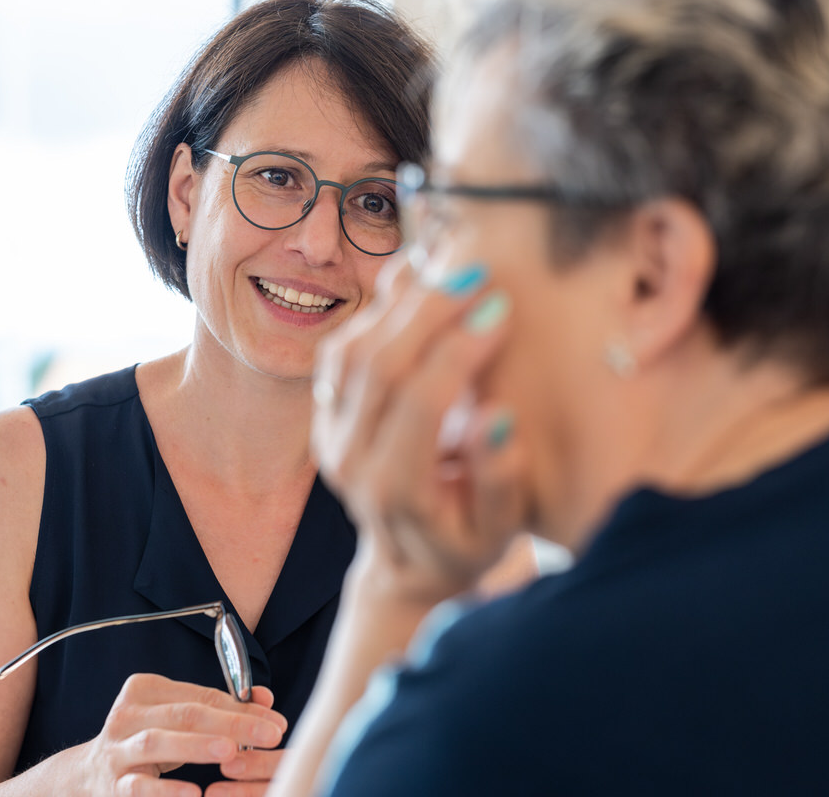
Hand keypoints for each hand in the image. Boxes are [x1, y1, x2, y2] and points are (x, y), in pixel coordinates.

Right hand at [77, 673, 286, 795]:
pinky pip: (139, 786)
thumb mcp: (178, 719)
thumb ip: (220, 707)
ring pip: (157, 743)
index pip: (202, 696)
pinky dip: (166, 790)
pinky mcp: (113, 785)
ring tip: (231, 751)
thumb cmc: (146, 741)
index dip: (242, 709)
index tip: (276, 723)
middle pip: (184, 714)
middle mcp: (128, 714)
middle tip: (267, 735)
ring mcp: (117, 750)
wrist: (87, 776)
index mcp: (146, 690)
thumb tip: (265, 699)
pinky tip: (192, 793)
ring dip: (197, 747)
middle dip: (231, 724)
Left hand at [312, 259, 528, 604]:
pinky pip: (341, 348)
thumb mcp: (497, 532)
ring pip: (351, 349)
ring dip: (399, 303)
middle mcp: (348, 459)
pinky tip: (416, 281)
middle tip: (478, 272)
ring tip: (449, 267)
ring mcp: (329, 433)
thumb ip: (500, 480)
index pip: (420, 403)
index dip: (461, 352)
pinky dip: (376, 310)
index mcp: (393, 490)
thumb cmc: (465, 542)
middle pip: (378, 365)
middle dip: (430, 311)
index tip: (502, 310)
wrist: (408, 562)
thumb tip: (499, 417)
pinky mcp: (325, 411)